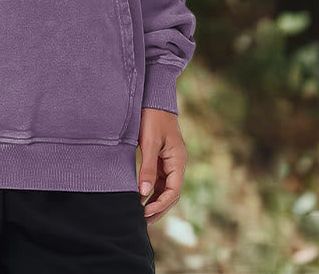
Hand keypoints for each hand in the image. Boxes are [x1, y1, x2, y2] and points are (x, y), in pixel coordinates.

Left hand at [137, 107, 186, 225]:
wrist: (154, 98)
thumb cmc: (152, 117)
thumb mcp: (149, 142)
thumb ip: (147, 167)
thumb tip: (143, 193)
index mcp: (178, 161)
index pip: (173, 191)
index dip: (160, 205)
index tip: (145, 213)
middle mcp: (176, 163)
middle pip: (170, 193)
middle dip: (158, 208)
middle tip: (142, 221)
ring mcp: (169, 161)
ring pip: (164, 188)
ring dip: (154, 201)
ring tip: (139, 214)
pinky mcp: (160, 157)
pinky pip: (158, 179)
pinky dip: (151, 189)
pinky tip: (140, 196)